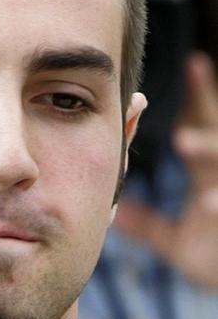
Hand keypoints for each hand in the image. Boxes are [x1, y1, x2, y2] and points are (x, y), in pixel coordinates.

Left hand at [114, 51, 217, 287]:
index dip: (199, 95)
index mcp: (209, 173)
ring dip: (207, 151)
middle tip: (170, 109)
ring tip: (184, 143)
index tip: (192, 62)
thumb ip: (145, 223)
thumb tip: (111, 213)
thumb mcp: (175, 241)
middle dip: (200, 118)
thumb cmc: (213, 256)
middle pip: (216, 136)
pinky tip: (210, 202)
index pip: (203, 125)